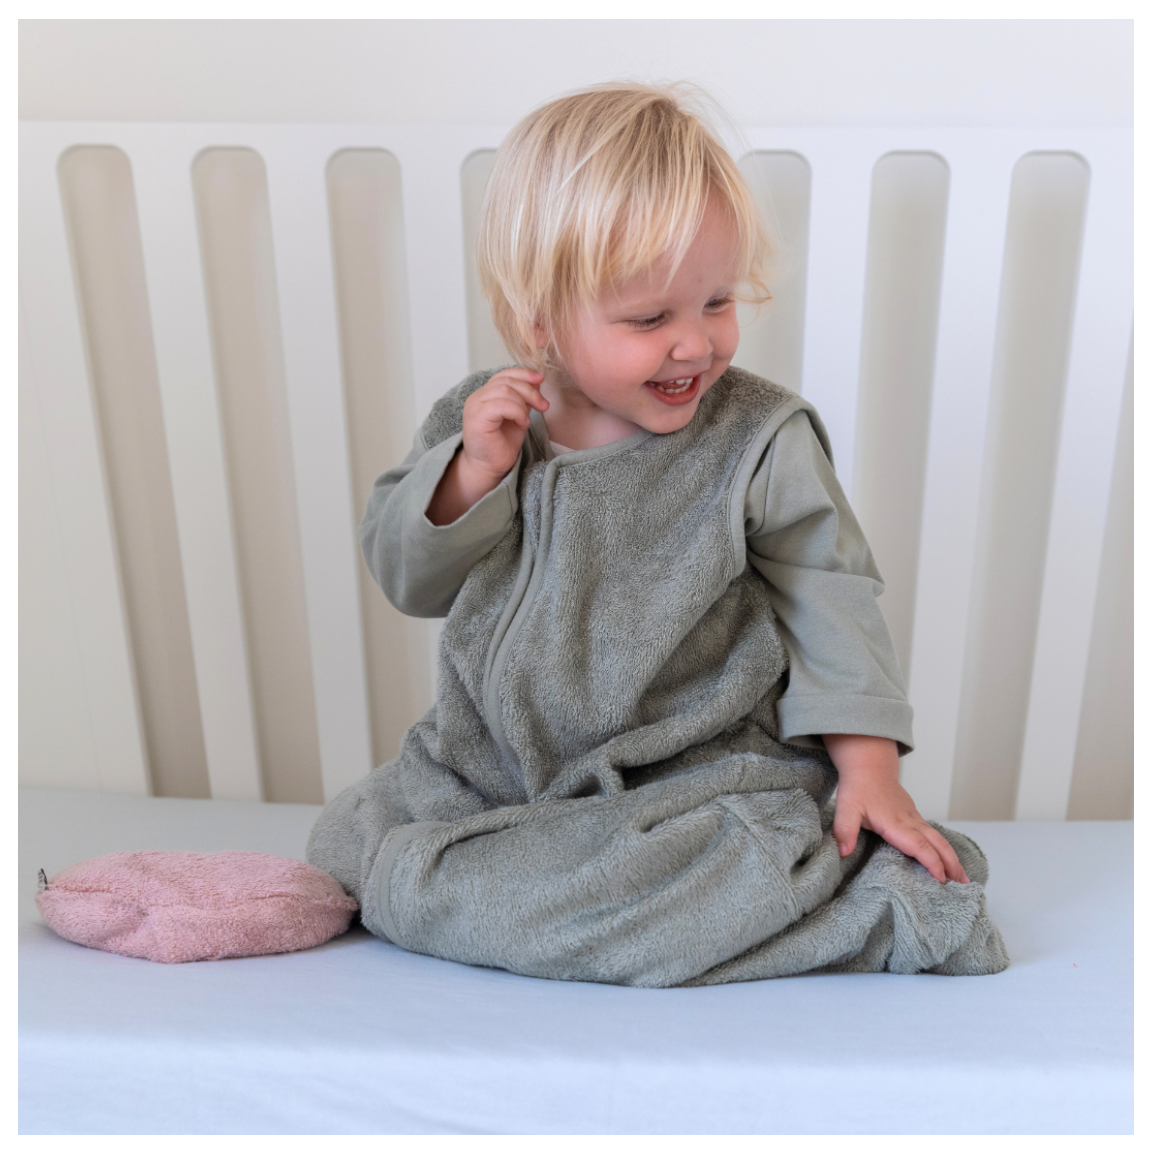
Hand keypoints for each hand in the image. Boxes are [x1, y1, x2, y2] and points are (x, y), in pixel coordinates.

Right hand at [426, 369, 547, 525]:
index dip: (523, 374)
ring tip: (527, 419)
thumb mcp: (518, 415)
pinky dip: (516, 411)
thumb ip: (523, 399)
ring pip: (505, 391)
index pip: (504, 374)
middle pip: (507, 381)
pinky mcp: (477, 418)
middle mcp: (477, 397)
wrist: (489, 467)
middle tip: (543, 406)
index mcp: (485, 394)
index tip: (541, 380)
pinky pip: (500, 404)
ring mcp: (475, 406)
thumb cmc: (501, 444)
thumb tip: (537, 382)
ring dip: (523, 403)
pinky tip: (522, 424)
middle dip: (530, 391)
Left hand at [823, 733, 968, 884]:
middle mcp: (909, 821)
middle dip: (951, 864)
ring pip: (938, 838)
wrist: (869, 767)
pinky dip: (943, 848)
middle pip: (936, 843)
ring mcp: (914, 818)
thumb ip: (844, 830)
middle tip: (963, 884)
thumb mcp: (845, 808)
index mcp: (895, 823)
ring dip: (951, 857)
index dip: (931, 862)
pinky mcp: (914, 816)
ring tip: (962, 877)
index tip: (941, 879)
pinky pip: (933, 833)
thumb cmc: (858, 788)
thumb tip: (843, 852)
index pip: (918, 845)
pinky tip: (947, 858)